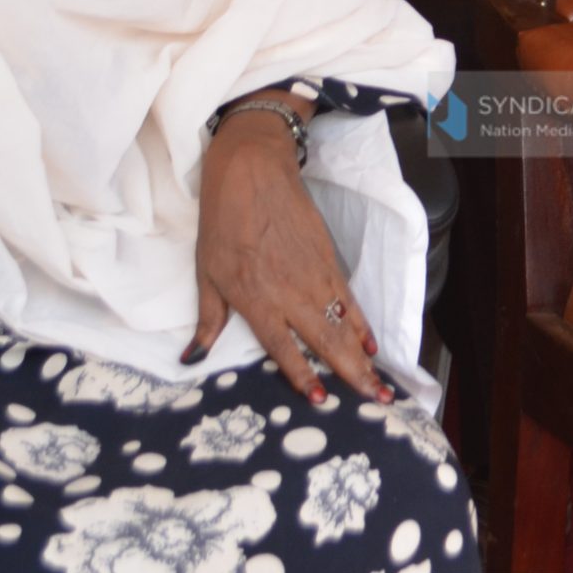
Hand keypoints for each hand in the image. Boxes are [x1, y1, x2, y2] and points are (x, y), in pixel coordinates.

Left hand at [188, 107, 392, 402]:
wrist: (252, 172)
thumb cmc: (222, 222)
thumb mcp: (206, 273)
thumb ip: (208, 318)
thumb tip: (192, 357)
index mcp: (255, 299)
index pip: (284, 347)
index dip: (302, 375)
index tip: (320, 400)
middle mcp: (290, 292)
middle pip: (326, 341)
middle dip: (351, 375)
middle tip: (375, 400)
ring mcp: (314, 275)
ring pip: (343, 324)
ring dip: (362, 356)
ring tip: (380, 382)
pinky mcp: (329, 257)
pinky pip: (349, 298)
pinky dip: (362, 322)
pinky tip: (371, 342)